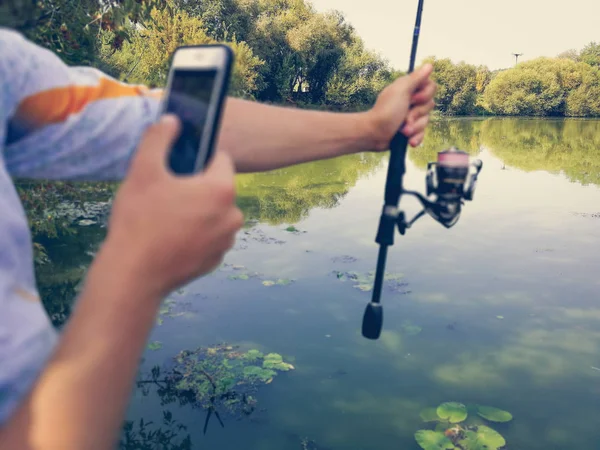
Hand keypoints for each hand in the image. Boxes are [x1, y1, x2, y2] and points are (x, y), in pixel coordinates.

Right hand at [102, 114, 243, 297]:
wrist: (134, 274)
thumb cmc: (139, 220)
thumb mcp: (143, 169)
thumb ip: (159, 137)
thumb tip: (172, 120)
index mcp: (222, 190)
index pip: (221, 159)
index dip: (198, 159)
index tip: (177, 168)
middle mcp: (233, 216)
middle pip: (218, 188)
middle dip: (197, 187)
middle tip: (167, 195)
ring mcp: (226, 241)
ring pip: (214, 213)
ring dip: (198, 211)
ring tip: (166, 218)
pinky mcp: (216, 260)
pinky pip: (209, 236)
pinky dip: (196, 234)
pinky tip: (170, 238)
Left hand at [368, 63, 436, 148]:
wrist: (375, 134)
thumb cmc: (386, 111)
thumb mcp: (401, 90)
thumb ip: (416, 78)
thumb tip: (429, 65)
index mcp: (409, 88)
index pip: (431, 86)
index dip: (425, 95)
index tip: (412, 99)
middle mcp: (411, 101)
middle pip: (430, 105)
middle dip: (417, 114)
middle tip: (404, 117)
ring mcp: (411, 116)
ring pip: (426, 121)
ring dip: (414, 127)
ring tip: (403, 131)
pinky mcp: (410, 130)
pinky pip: (422, 134)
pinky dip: (415, 138)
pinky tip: (409, 142)